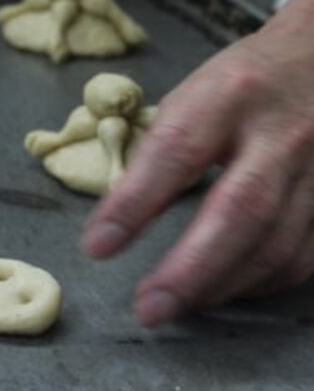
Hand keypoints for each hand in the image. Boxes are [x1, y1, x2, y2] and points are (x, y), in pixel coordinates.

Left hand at [83, 1, 313, 325]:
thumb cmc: (241, 81)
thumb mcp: (192, 96)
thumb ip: (160, 152)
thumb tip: (115, 219)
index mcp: (228, 96)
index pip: (174, 152)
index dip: (133, 204)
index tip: (97, 246)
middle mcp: (281, 132)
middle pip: (241, 210)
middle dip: (191, 269)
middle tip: (149, 308)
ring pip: (278, 244)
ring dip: (222, 285)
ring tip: (177, 305)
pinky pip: (304, 256)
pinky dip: (261, 282)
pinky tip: (226, 288)